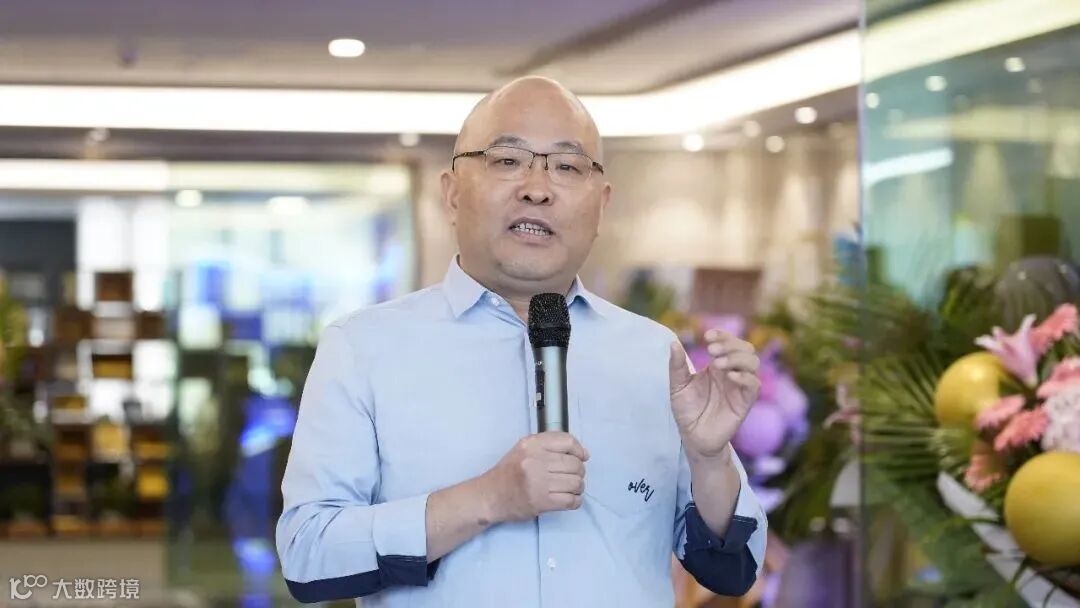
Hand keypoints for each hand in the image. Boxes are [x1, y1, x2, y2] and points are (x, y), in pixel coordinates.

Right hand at [479, 431, 588, 522]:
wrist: (490, 496)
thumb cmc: (509, 472)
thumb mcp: (524, 449)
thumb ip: (550, 446)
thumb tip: (584, 454)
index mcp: (531, 444)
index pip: (567, 442)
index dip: (579, 450)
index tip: (581, 458)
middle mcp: (535, 460)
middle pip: (574, 464)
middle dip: (579, 471)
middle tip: (572, 476)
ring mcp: (538, 482)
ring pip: (575, 483)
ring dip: (578, 487)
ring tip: (571, 488)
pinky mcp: (541, 502)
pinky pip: (571, 501)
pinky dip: (575, 501)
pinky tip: (569, 499)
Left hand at [669, 330, 760, 458]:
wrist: (693, 437)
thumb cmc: (687, 411)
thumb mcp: (678, 386)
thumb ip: (677, 366)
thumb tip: (673, 343)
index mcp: (718, 366)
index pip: (729, 342)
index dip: (723, 335)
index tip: (707, 336)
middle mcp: (732, 373)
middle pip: (746, 349)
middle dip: (730, 344)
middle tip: (711, 351)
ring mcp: (739, 387)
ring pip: (753, 363)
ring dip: (737, 358)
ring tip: (717, 364)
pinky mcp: (744, 403)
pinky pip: (753, 385)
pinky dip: (745, 377)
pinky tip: (730, 377)